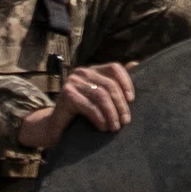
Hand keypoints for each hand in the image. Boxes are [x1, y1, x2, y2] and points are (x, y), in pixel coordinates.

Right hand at [13, 62, 137, 147]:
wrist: (55, 128)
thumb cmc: (81, 114)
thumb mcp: (100, 99)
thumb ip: (115, 83)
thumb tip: (136, 63)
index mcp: (92, 71)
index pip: (114, 68)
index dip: (126, 82)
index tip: (132, 100)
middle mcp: (82, 72)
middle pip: (109, 84)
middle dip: (121, 104)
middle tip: (125, 121)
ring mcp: (72, 82)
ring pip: (101, 95)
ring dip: (111, 113)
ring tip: (115, 127)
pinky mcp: (66, 95)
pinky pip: (89, 106)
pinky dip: (99, 118)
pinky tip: (103, 127)